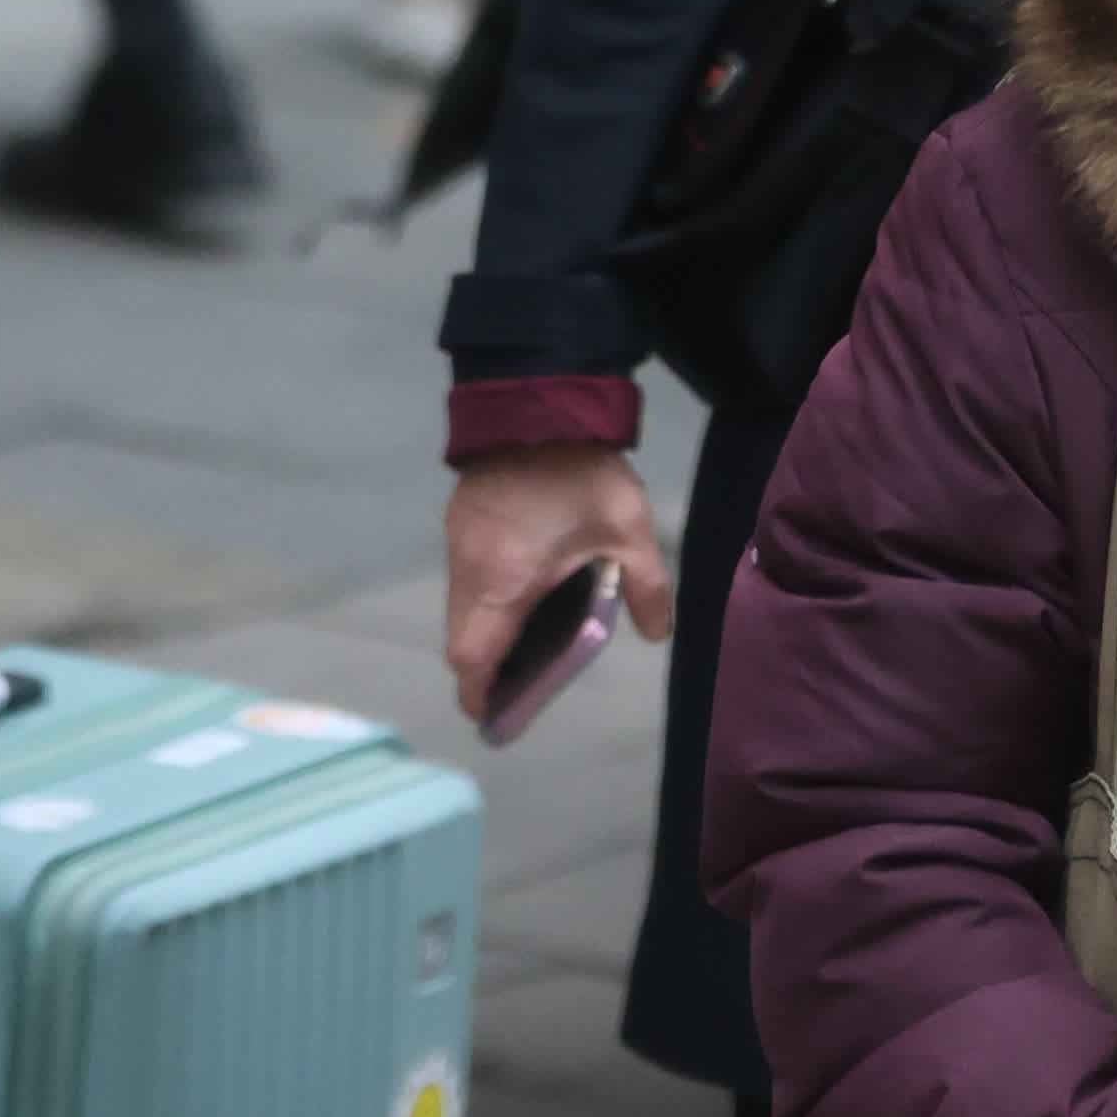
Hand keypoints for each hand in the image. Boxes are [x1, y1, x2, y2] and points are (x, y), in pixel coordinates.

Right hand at [442, 443, 676, 732]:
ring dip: (486, 633)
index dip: (480, 692)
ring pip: (460, 609)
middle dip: (485, 669)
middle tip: (520, 687)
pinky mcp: (461, 524)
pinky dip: (484, 601)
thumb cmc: (581, 474)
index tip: (494, 714)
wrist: (537, 402)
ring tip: (527, 647)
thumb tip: (657, 634)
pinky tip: (522, 595)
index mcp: (504, 582)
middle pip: (461, 640)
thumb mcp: (630, 531)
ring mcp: (459, 545)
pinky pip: (465, 579)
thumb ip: (647, 588)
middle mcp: (470, 570)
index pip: (472, 656)